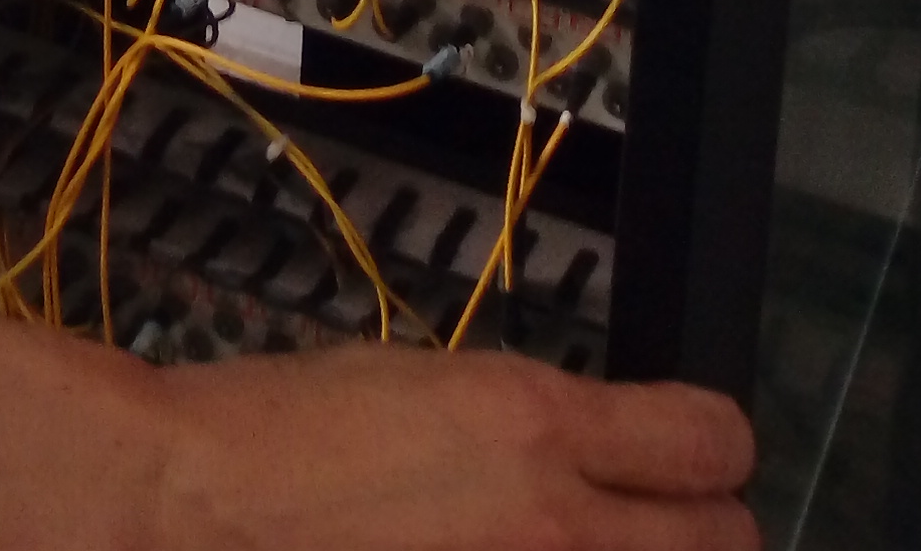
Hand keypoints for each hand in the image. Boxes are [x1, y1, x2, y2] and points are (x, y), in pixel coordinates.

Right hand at [136, 341, 756, 550]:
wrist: (197, 514)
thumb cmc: (287, 436)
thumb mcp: (425, 386)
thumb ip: (531, 429)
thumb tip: (594, 459)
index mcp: (534, 423)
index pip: (708, 440)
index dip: (711, 444)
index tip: (697, 451)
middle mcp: (557, 526)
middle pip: (722, 541)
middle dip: (700, 525)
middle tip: (658, 523)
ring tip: (591, 546)